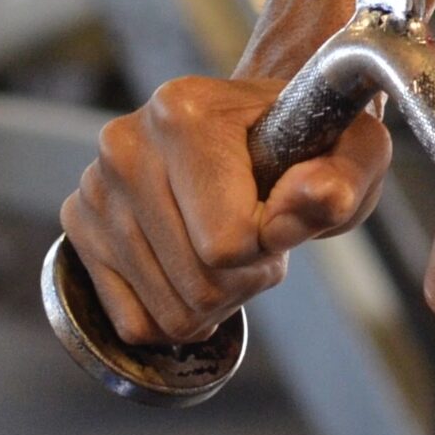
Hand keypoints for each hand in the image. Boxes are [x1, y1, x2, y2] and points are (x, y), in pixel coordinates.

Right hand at [58, 75, 391, 346]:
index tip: (282, 208)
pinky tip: (198, 266)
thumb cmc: (311, 140)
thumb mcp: (353, 151)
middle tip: (262, 233)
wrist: (261, 125)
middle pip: (197, 282)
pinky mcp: (80, 228)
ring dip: (217, 298)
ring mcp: (95, 189)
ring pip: (166, 311)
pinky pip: (133, 322)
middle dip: (246, 277)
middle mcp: (125, 145)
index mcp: (184, 111)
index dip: (271, 243)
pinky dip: (177, 312)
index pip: (228, 241)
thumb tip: (314, 198)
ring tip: (233, 244)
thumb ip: (343, 178)